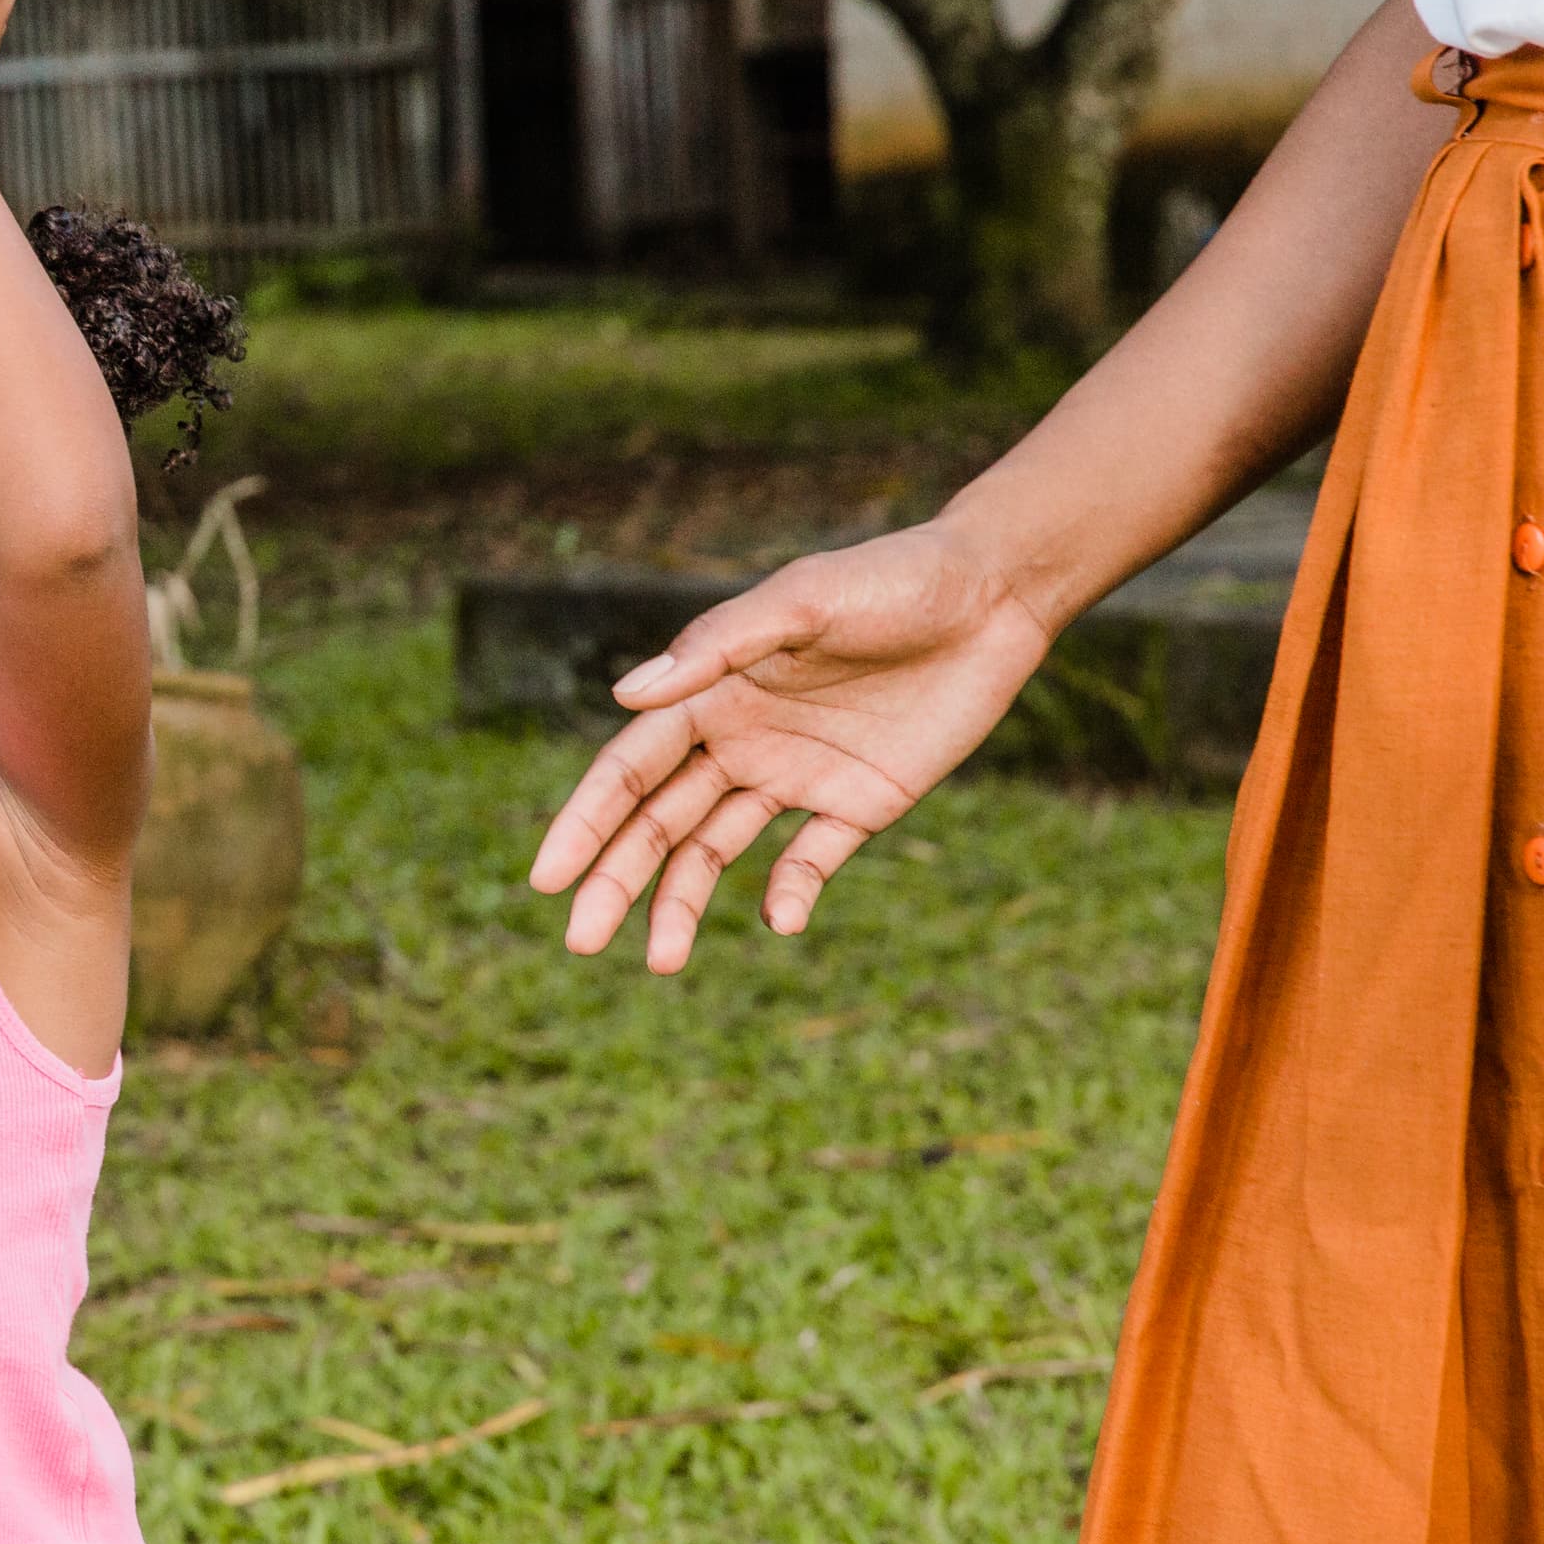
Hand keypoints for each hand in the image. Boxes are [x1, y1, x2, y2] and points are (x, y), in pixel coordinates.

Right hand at [525, 521, 1060, 971]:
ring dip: (682, 904)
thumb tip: (626, 696)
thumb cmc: (892, 580)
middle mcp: (741, 739)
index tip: (547, 879)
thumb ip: (718, 648)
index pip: (629, 771)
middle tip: (582, 943)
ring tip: (662, 964)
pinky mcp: (859, 801)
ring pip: (717, 850)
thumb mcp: (803, 602)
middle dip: (617, 880)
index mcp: (712, 694)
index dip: (584, 823)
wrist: (995, 594)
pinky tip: (781, 921)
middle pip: (659, 822)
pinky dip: (790, 892)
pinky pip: (810, 859)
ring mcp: (797, 774)